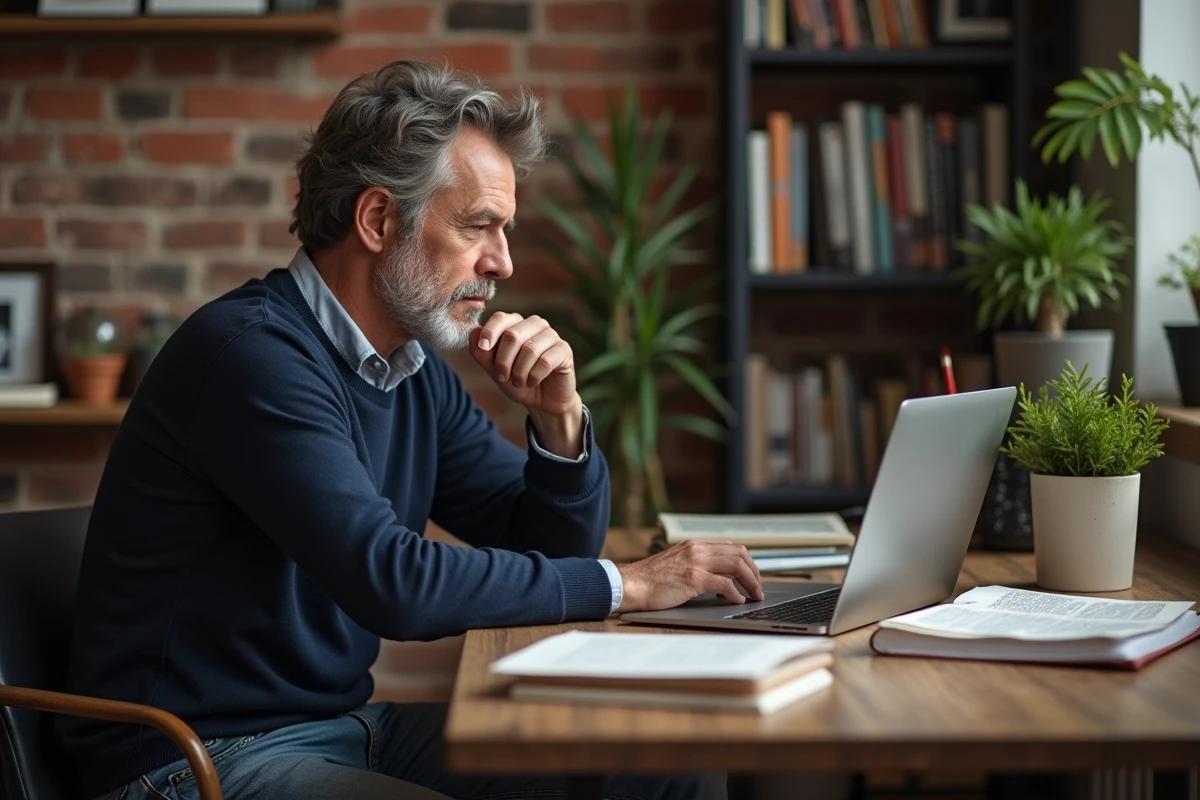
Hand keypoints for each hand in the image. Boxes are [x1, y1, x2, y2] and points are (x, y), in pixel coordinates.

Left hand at [469, 313, 578, 416]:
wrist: (542, 401)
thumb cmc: (518, 381)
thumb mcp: (495, 370)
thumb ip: (482, 353)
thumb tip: (473, 332)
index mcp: (516, 324)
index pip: (501, 318)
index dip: (489, 332)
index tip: (483, 347)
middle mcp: (535, 325)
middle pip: (512, 335)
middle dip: (503, 361)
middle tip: (503, 377)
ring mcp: (552, 335)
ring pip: (530, 349)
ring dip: (519, 372)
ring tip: (518, 382)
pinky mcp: (564, 350)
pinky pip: (545, 361)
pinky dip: (534, 376)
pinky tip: (533, 382)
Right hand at [616, 539, 764, 612]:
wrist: (630, 584)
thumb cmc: (651, 579)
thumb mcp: (677, 563)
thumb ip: (696, 564)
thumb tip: (719, 577)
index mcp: (694, 544)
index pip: (731, 546)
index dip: (747, 561)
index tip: (752, 576)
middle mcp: (697, 549)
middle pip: (740, 553)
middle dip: (754, 571)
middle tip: (758, 587)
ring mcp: (696, 563)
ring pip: (736, 565)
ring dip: (751, 582)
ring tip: (754, 595)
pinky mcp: (693, 579)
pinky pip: (724, 583)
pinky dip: (736, 593)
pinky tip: (737, 600)